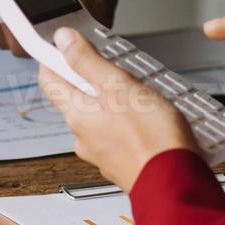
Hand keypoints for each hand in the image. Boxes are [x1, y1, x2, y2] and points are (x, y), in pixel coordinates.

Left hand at [40, 27, 199, 189]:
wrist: (174, 184)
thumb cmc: (151, 138)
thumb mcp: (119, 86)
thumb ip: (88, 61)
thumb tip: (62, 40)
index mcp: (77, 115)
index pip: (49, 81)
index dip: (51, 59)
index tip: (61, 45)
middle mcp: (83, 137)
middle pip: (75, 100)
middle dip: (90, 81)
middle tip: (113, 68)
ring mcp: (102, 153)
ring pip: (100, 119)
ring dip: (113, 104)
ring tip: (140, 96)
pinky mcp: (122, 164)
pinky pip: (118, 137)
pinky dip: (127, 126)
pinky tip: (149, 121)